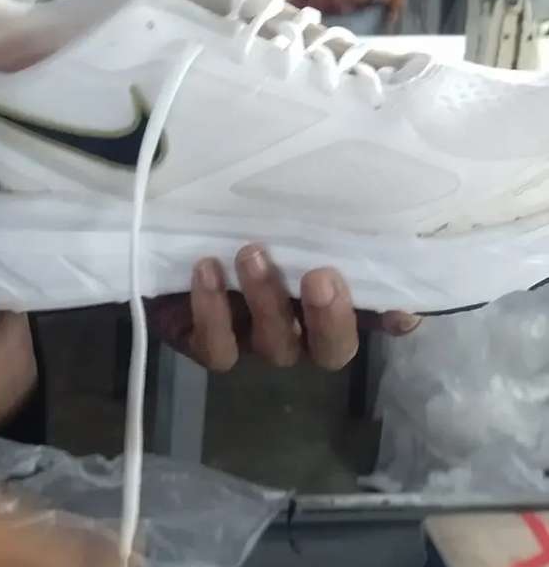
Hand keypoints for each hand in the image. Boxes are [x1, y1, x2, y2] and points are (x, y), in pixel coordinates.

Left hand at [148, 246, 420, 372]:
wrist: (163, 233)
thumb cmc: (237, 220)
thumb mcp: (280, 216)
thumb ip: (322, 223)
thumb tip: (373, 226)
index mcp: (322, 303)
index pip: (368, 318)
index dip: (385, 320)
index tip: (403, 311)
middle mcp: (297, 331)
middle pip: (329, 350)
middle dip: (329, 317)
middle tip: (321, 277)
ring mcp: (253, 342)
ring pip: (275, 346)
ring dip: (267, 300)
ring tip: (251, 253)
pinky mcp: (207, 345)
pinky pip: (218, 348)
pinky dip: (213, 310)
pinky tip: (207, 269)